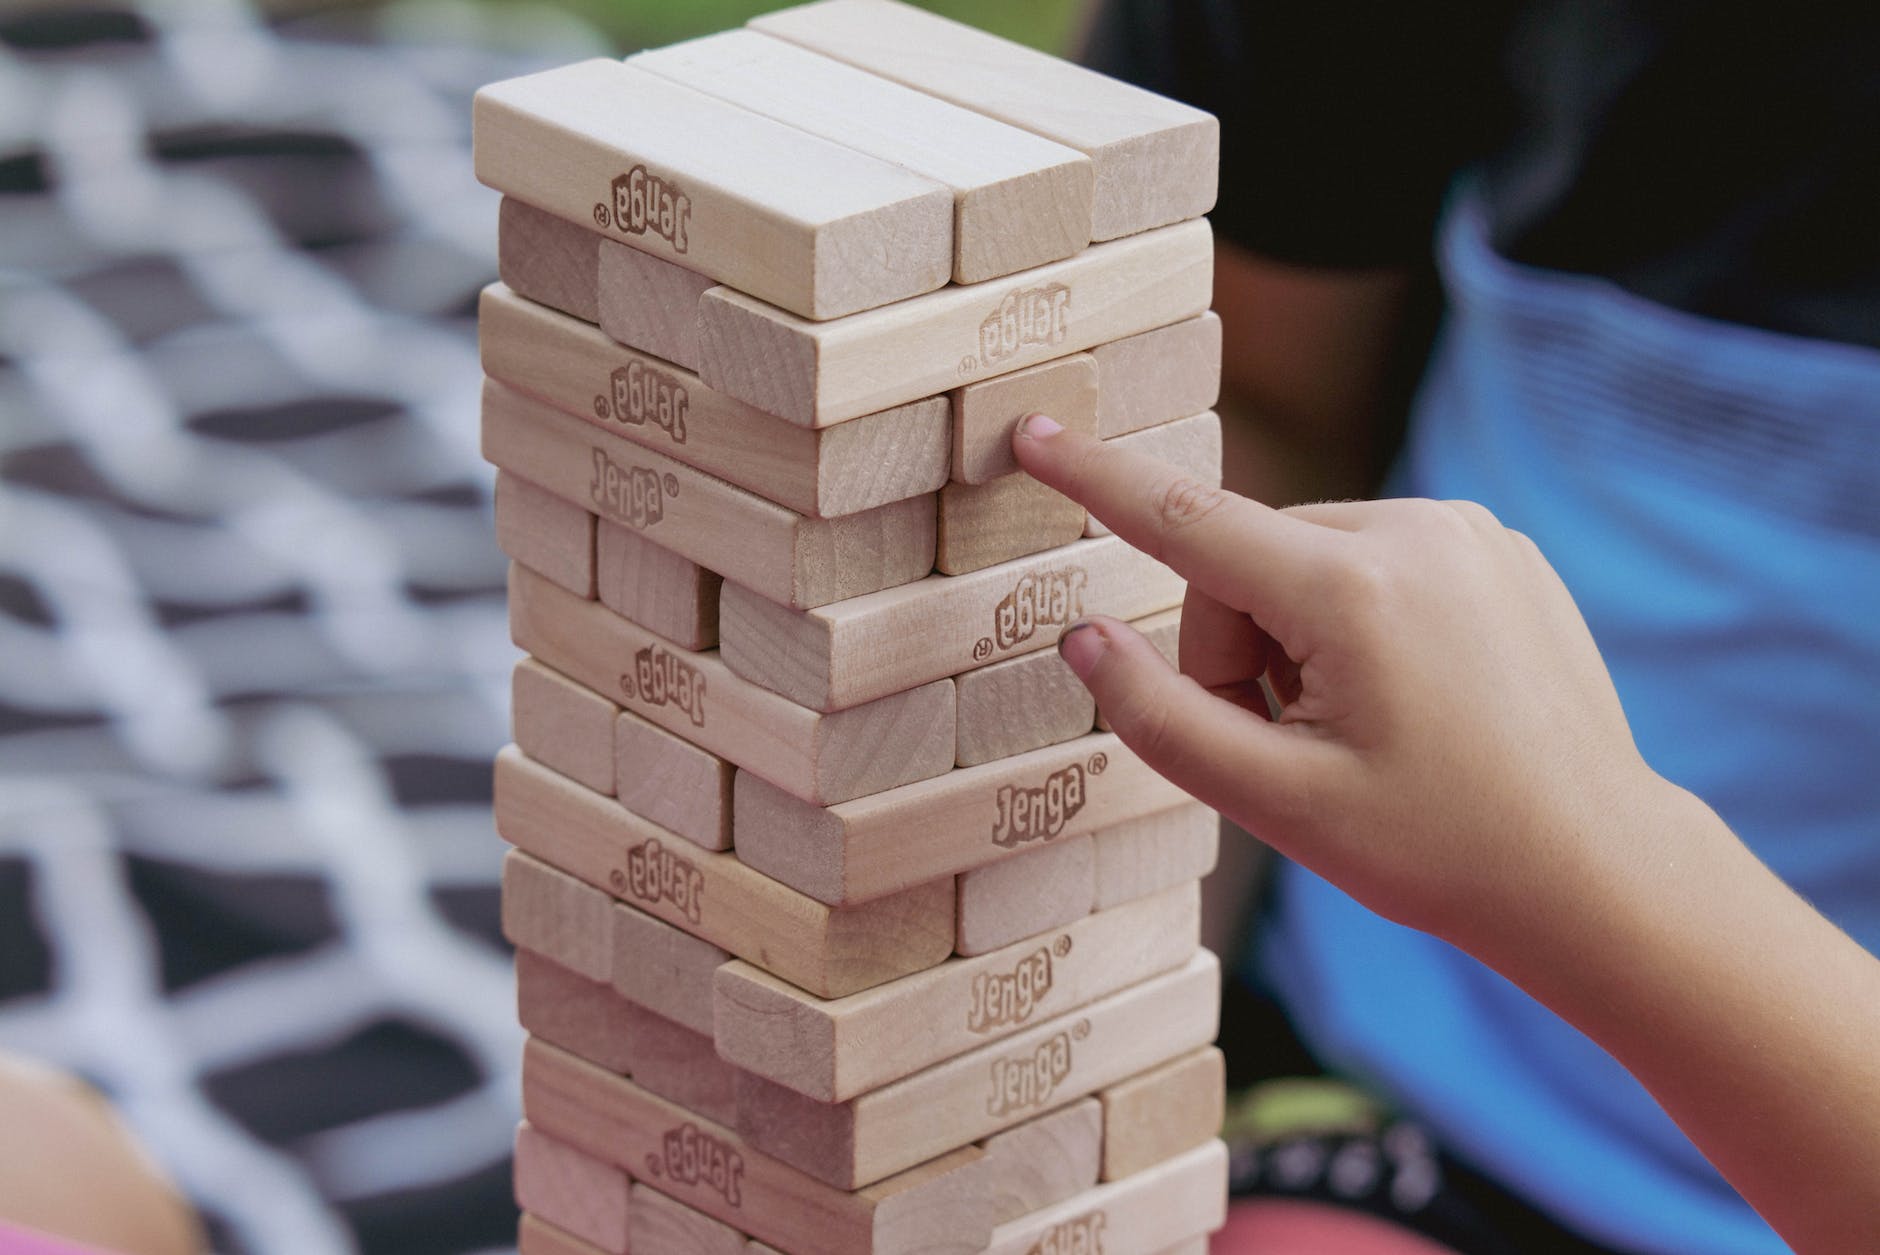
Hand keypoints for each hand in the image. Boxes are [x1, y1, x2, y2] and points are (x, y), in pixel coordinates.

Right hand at [1013, 413, 1678, 947]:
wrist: (1595, 868)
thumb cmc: (1437, 849)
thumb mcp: (1276, 805)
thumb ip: (1160, 717)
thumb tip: (1084, 637)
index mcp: (1354, 592)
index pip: (1186, 522)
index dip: (1095, 479)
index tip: (1032, 429)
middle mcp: (1416, 531)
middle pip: (1245, 566)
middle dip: (1235, 651)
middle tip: (1289, 747)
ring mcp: (1467, 532)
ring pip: (1307, 564)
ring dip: (1296, 638)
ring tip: (1359, 731)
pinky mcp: (1498, 547)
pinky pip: (1375, 562)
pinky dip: (1358, 622)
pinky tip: (1412, 701)